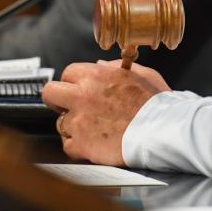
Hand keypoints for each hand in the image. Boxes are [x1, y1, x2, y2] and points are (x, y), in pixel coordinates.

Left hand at [40, 61, 170, 164]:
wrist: (161, 131)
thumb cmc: (156, 104)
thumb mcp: (142, 74)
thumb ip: (116, 67)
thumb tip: (100, 65)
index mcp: (95, 76)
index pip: (68, 72)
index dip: (74, 81)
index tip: (79, 88)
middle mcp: (82, 96)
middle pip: (50, 93)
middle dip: (58, 100)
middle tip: (70, 106)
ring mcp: (78, 122)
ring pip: (60, 122)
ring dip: (73, 126)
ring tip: (94, 129)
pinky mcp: (80, 145)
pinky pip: (68, 145)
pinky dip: (79, 146)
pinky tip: (94, 143)